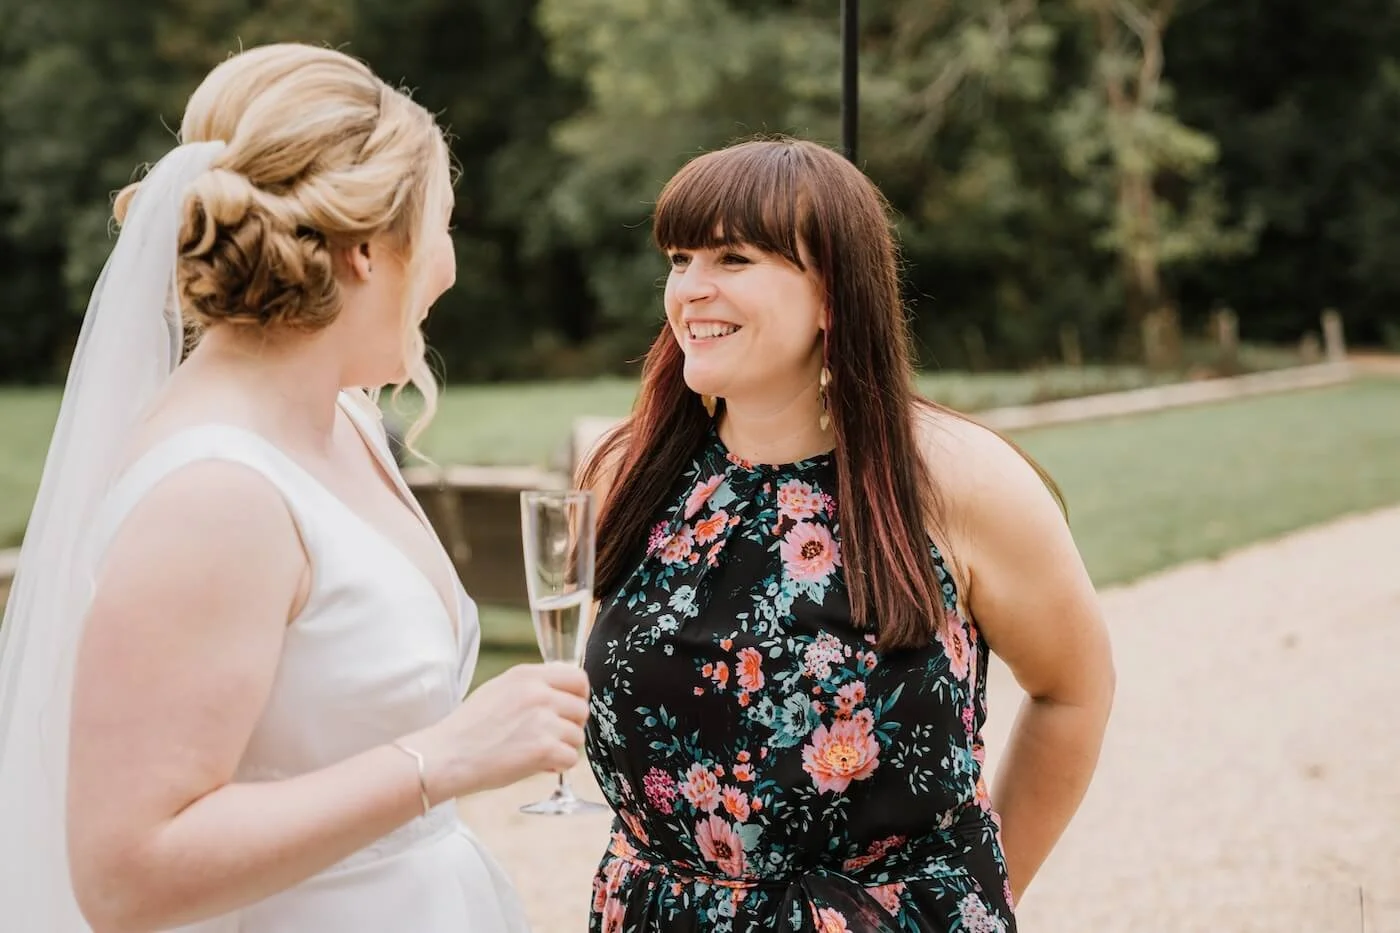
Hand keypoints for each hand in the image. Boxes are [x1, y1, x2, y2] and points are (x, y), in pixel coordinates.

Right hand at [405, 662, 589, 800]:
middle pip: (581, 709)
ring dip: (562, 748)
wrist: (447, 756)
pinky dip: (556, 766)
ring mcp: (543, 720)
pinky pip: (571, 759)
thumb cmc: (469, 728)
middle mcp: (538, 693)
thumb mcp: (499, 689)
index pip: (577, 678)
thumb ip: (532, 687)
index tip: (568, 710)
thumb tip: (565, 694)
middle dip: (570, 726)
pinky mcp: (544, 748)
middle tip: (549, 737)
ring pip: (577, 736)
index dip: (578, 696)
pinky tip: (537, 764)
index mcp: (527, 675)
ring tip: (535, 752)